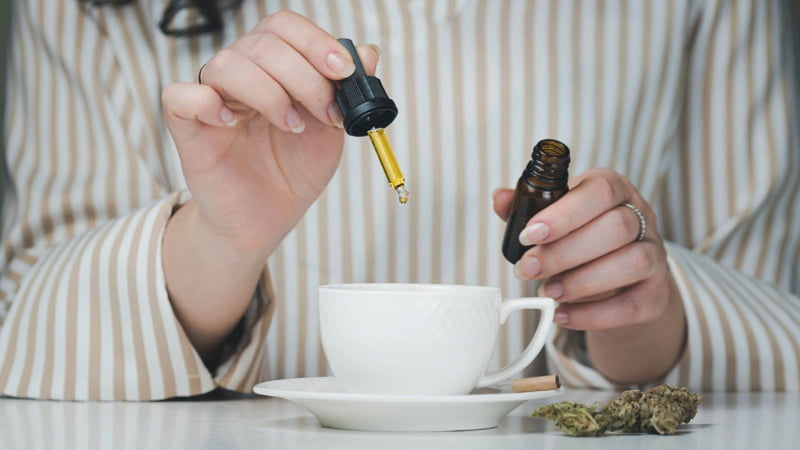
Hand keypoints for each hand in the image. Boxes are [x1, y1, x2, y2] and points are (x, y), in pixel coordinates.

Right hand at [162, 10, 378, 255]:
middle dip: (305, 77)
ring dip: (269, 92)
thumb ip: (346, 91)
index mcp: (274, 67)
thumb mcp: (332, 130)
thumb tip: (369, 53)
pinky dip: (205, 102)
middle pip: (264, 43)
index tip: (344, 71)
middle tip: (326, 114)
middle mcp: (243, 73)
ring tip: (290, 126)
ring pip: (228, 64)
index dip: (316, 43)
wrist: (268, 219)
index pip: (286, 28)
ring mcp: (213, 97)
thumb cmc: (294, 171)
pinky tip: (230, 124)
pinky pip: (180, 96)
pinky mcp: (187, 126)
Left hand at [492, 168, 685, 382]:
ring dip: (582, 282)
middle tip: (527, 269)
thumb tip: (500, 199)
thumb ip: (526, 207)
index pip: (600, 191)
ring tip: (547, 292)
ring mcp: (656, 255)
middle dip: (564, 252)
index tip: (529, 235)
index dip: (564, 214)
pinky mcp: (656, 293)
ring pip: (632, 262)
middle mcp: (641, 217)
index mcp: (613, 188)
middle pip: (616, 228)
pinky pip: (633, 305)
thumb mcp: (552, 217)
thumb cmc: (579, 238)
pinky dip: (593, 315)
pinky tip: (563, 315)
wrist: (617, 280)